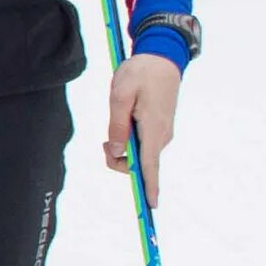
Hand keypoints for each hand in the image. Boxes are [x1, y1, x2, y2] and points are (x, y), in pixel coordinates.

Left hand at [104, 51, 180, 206]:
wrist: (163, 57)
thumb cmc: (141, 73)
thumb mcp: (120, 96)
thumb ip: (116, 126)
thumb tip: (115, 152)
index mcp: (153, 130)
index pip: (150, 166)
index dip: (148, 188)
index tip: (150, 207)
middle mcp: (161, 136)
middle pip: (138, 164)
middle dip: (117, 161)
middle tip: (103, 142)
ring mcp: (161, 133)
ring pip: (138, 154)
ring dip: (120, 149)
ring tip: (113, 126)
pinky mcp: (158, 128)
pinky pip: (141, 145)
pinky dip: (127, 141)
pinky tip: (122, 125)